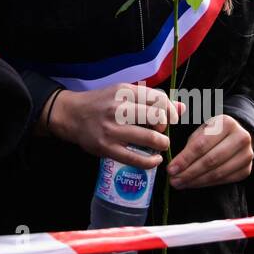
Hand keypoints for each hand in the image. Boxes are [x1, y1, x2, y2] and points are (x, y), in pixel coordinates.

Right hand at [47, 83, 182, 165]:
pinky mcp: (107, 147)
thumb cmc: (101, 103)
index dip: (170, 111)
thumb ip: (152, 100)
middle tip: (160, 132)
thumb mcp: (124, 94)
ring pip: (150, 137)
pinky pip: (137, 159)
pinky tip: (154, 160)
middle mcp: (119, 108)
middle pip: (158, 116)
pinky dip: (151, 162)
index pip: (159, 99)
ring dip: (162, 144)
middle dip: (165, 126)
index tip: (168, 118)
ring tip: (160, 145)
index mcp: (124, 91)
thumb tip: (183, 107)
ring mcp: (113, 129)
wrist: (71, 115)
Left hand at [168, 114, 253, 188]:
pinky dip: (207, 184)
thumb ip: (190, 145)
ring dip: (196, 181)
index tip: (171, 168)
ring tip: (180, 183)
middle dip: (189, 172)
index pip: (201, 145)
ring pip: (217, 173)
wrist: (237, 137)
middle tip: (173, 180)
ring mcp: (247, 155)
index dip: (185, 159)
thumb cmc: (214, 133)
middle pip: (210, 160)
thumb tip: (175, 165)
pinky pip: (224, 180)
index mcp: (226, 123)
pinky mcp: (247, 170)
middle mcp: (241, 138)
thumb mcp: (202, 130)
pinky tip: (194, 184)